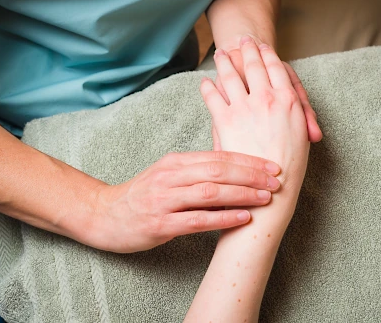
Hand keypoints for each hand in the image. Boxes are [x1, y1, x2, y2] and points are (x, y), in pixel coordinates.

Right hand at [81, 151, 280, 252]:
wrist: (104, 215)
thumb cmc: (142, 194)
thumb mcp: (167, 173)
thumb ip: (196, 167)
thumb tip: (234, 164)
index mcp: (175, 162)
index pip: (218, 156)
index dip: (248, 160)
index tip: (272, 165)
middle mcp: (170, 177)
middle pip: (218, 171)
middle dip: (251, 175)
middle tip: (277, 180)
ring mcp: (164, 200)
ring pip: (210, 193)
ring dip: (242, 194)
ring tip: (266, 198)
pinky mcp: (160, 224)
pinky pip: (197, 220)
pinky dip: (223, 218)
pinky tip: (243, 218)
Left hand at [201, 36, 309, 193]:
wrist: (274, 190)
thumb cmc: (290, 166)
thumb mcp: (302, 138)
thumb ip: (297, 119)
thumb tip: (291, 112)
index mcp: (288, 100)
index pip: (276, 68)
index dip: (268, 55)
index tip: (262, 46)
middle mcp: (267, 98)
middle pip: (255, 66)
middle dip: (248, 50)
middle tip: (242, 40)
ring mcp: (245, 108)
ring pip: (232, 76)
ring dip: (226, 62)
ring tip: (220, 54)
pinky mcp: (226, 119)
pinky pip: (214, 97)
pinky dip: (209, 88)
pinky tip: (205, 83)